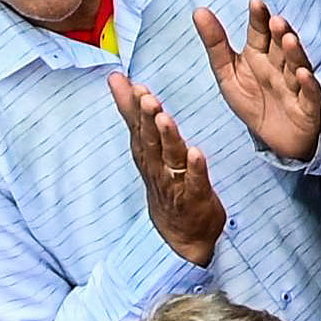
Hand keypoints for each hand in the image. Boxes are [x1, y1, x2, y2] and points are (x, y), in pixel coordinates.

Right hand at [115, 74, 232, 266]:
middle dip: (146, 117)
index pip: (136, 126)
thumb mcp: (150, 153)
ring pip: (169, 158)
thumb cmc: (168, 186)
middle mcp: (158, 169)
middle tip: (143, 95)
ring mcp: (175, 184)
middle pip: (150, 140)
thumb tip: (126, 85)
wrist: (183, 238)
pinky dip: (195, 168)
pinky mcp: (196, 197)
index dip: (130, 105)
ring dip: (167, 137)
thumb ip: (140, 119)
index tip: (123, 82)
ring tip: (164, 118)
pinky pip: (195, 181)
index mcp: (148, 156)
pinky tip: (197, 153)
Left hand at [196, 0, 320, 163]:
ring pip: (296, 65)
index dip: (259, 19)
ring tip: (288, 40)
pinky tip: (302, 74)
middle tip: (275, 20)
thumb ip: (215, 44)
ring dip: (294, 52)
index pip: (260, 33)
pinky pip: (309, 94)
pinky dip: (308, 84)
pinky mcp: (308, 107)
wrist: (277, 142)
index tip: (255, 2)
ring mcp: (296, 85)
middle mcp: (280, 66)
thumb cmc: (254, 102)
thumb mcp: (228, 74)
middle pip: (280, 46)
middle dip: (279, 32)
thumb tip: (198, 11)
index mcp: (260, 56)